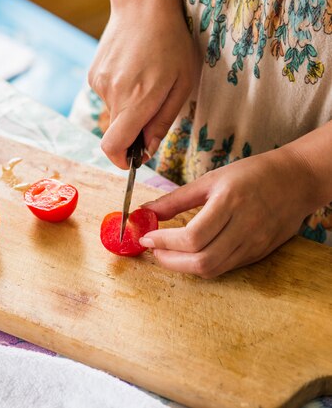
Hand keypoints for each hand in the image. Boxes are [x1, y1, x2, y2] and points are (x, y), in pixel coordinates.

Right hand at [89, 0, 196, 168]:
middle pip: (117, 131)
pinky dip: (120, 93)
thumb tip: (147, 149)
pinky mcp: (93, 76)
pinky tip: (132, 71)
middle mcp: (113, 94)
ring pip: (113, 113)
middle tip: (152, 108)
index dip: (120, 160)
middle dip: (133, 131)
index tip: (131, 161)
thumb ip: (163, 121)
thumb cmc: (171, 42)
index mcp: (137, 99)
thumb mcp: (182, 84)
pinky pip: (107, 97)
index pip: (113, 146)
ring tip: (145, 80)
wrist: (142, 6)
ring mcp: (100, 84)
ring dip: (128, 108)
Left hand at [138, 148, 321, 277]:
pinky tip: (191, 254)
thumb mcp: (210, 180)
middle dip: (170, 261)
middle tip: (154, 250)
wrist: (298, 180)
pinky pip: (226, 267)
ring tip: (168, 253)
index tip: (147, 237)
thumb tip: (146, 212)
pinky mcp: (260, 254)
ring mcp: (255, 244)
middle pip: (202, 261)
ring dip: (183, 266)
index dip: (165, 242)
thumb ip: (176, 199)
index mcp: (230, 203)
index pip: (193, 237)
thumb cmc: (251, 174)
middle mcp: (245, 227)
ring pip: (213, 269)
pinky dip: (202, 264)